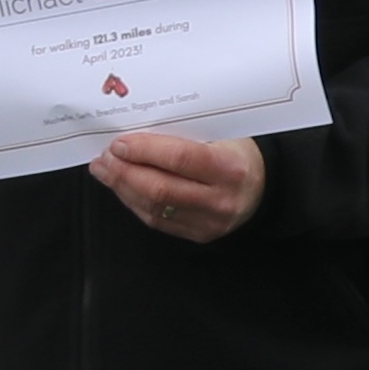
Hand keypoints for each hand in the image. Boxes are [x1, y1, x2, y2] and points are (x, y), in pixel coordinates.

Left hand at [92, 131, 263, 241]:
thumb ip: (183, 135)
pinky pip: (157, 221)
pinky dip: (134, 202)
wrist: (264, 186)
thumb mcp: (222, 135)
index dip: (144, 151)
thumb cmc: (238, 154)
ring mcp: (209, 222)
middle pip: (160, 189)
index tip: (119, 143)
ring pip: (154, 208)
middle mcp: (220, 199)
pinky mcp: (199, 235)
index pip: (180, 158)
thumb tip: (134, 134)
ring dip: (123, 188)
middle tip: (104, 158)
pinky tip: (123, 188)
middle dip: (124, 172)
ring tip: (105, 171)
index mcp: (230, 167)